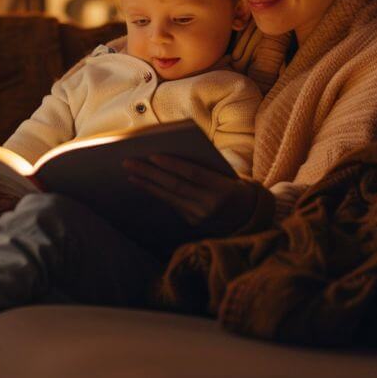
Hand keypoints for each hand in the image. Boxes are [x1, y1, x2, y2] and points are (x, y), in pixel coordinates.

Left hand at [123, 154, 265, 235]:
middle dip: (150, 173)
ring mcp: (200, 217)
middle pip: (175, 186)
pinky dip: (156, 192)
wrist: (248, 215)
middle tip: (129, 162)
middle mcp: (210, 205)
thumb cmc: (232, 184)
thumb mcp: (226, 174)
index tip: (152, 155)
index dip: (173, 165)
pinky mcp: (193, 223)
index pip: (194, 174)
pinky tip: (142, 183)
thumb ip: (203, 166)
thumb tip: (169, 154)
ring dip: (147, 184)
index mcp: (223, 188)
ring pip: (169, 197)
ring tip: (129, 172)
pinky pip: (172, 204)